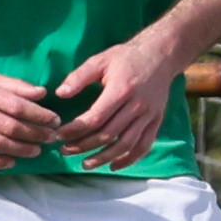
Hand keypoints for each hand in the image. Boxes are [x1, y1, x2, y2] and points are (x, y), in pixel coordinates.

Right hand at [0, 60, 64, 168]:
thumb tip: (42, 93)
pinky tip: (11, 161)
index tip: (54, 120)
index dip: (39, 115)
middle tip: (51, 138)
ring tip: (36, 151)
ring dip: (20, 149)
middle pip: (10, 127)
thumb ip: (14, 85)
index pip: (17, 106)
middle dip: (35, 134)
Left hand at [54, 27, 192, 169]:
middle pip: (108, 134)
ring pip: (125, 145)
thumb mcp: (100, 60)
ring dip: (104, 157)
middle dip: (83, 146)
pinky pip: (143, 145)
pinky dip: (129, 159)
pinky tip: (114, 165)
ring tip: (85, 164)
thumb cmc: (127, 57)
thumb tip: (60, 94)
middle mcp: (137, 106)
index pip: (95, 118)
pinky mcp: (156, 121)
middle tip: (65, 151)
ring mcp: (148, 115)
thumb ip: (79, 77)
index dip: (75, 130)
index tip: (59, 135)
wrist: (160, 55)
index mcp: (121, 90)